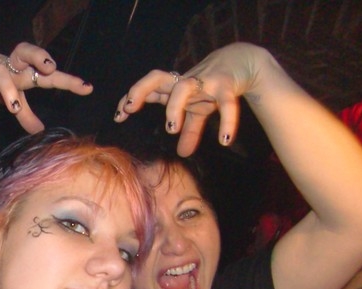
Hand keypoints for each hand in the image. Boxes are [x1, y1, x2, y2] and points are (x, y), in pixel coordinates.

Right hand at [0, 42, 91, 147]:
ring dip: (8, 89)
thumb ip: (26, 113)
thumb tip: (40, 133)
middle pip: (23, 53)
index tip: (86, 88)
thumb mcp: (13, 95)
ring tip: (14, 107)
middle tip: (49, 69)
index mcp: (21, 68)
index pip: (45, 69)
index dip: (65, 78)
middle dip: (36, 57)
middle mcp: (7, 66)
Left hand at [114, 42, 273, 155]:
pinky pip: (226, 103)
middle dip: (140, 89)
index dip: (131, 98)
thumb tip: (183, 154)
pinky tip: (225, 140)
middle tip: (130, 107)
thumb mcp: (198, 110)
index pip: (147, 88)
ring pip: (184, 88)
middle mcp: (185, 82)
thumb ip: (189, 130)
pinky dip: (228, 120)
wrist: (243, 62)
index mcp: (174, 87)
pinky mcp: (227, 85)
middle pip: (156, 78)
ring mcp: (205, 82)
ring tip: (171, 129)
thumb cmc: (212, 86)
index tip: (119, 116)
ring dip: (174, 107)